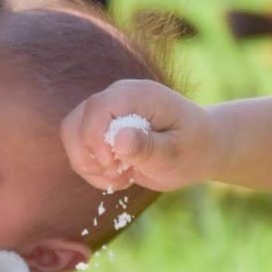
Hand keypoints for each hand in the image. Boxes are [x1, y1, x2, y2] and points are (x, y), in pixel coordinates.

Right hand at [60, 79, 225, 191]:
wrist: (200, 148)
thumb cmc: (194, 149)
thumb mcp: (176, 153)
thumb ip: (148, 146)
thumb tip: (119, 140)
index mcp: (138, 95)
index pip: (96, 109)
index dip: (95, 140)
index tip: (114, 165)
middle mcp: (117, 97)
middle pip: (74, 122)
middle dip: (88, 157)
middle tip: (118, 174)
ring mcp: (106, 112)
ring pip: (71, 136)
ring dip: (88, 165)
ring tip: (119, 176)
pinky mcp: (101, 128)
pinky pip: (79, 149)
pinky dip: (92, 169)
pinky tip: (118, 175)